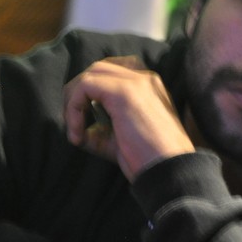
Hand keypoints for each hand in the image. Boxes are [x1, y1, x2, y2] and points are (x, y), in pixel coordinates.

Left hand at [63, 57, 194, 180]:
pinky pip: (84, 86)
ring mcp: (136, 82)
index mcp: (149, 88)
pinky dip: (73, 109)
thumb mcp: (121, 141)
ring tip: (77, 132)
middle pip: (99, 70)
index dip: (91, 93)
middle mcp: (145, 79)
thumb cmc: (148, 161)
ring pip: (90, 75)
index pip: (112, 74)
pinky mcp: (124, 91)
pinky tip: (79, 135)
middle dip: (78, 95)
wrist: (168, 171)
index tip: (85, 121)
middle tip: (75, 126)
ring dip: (73, 102)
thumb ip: (102, 129)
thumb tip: (79, 130)